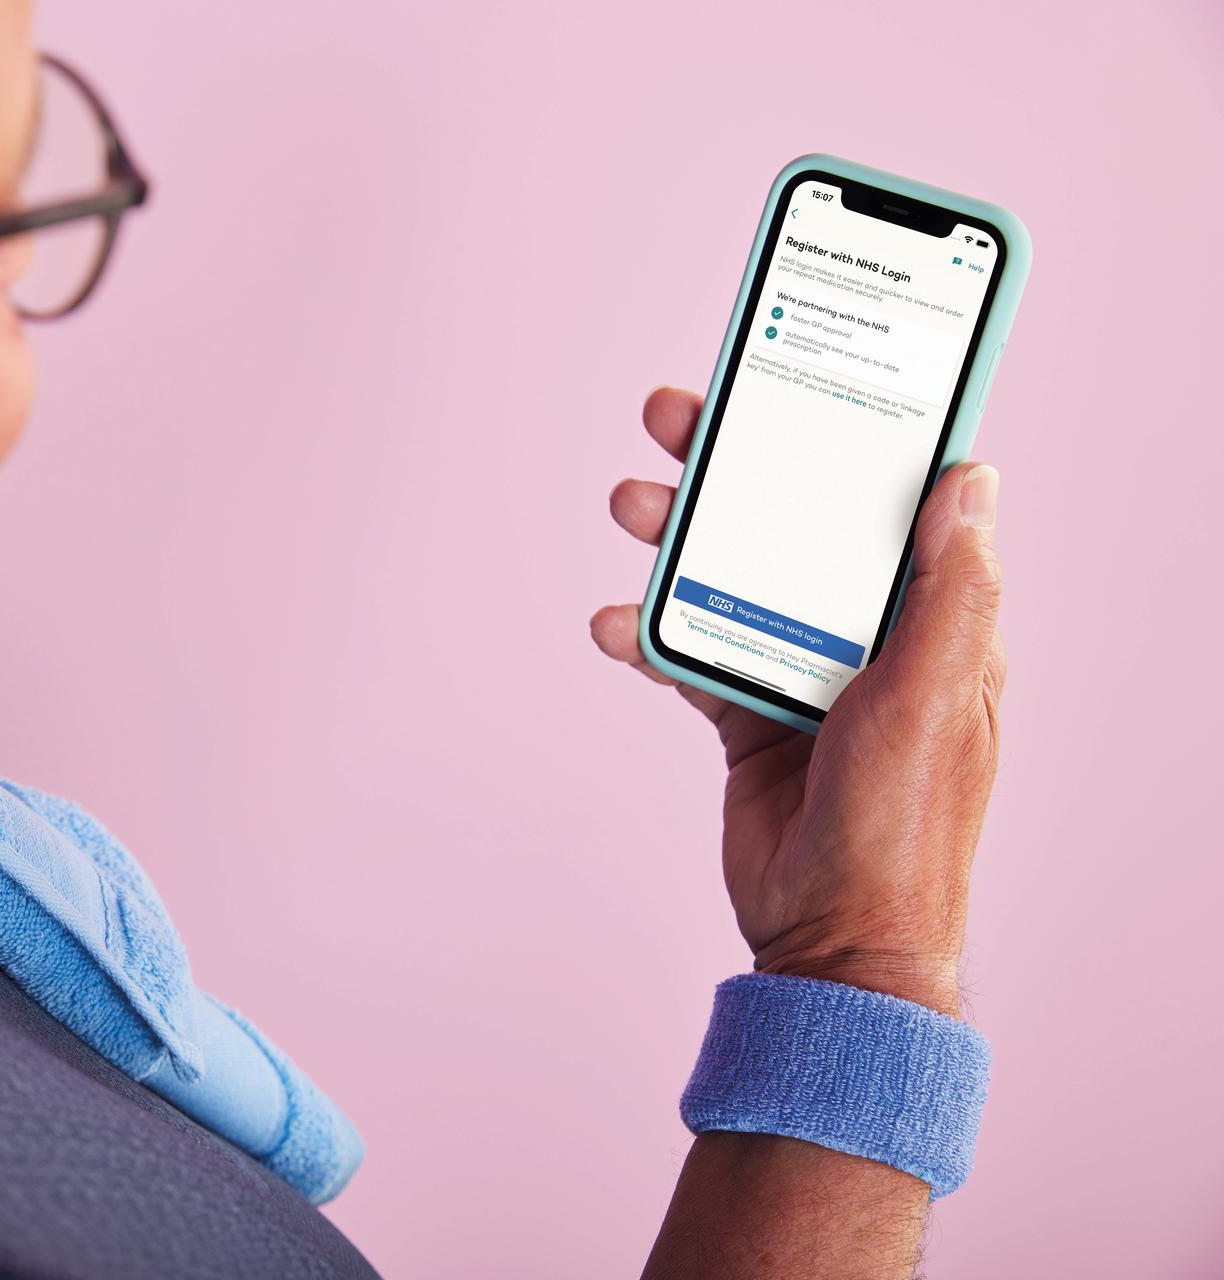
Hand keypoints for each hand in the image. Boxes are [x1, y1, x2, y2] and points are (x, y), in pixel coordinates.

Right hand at [592, 387, 1005, 1014]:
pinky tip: (614, 625)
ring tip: (631, 503)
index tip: (800, 371)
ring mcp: (804, 672)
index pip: (894, 500)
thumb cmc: (900, 825)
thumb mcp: (934, 695)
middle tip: (676, 415)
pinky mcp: (748, 715)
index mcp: (933, 618)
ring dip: (679, 537)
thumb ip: (950, 589)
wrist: (833, 937)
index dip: (850, 432)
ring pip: (732, 573)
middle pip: (795, 520)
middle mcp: (869, 633)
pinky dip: (649, 634)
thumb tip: (971, 477)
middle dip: (733, 464)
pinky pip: (692, 653)